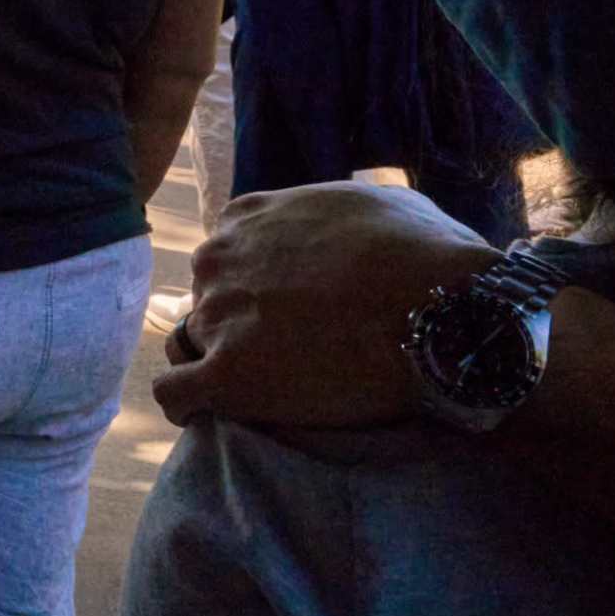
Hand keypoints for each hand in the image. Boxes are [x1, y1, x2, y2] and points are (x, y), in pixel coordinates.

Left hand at [153, 181, 495, 429]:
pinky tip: (212, 413)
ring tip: (263, 387)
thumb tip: (362, 229)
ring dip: (219, 364)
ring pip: (193, 344)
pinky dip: (188, 406)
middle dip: (239, 324)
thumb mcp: (381, 203)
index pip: (227, 256)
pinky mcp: (226, 376)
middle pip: (209, 299)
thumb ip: (345, 213)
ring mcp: (216, 316)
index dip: (255, 287)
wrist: (438, 308)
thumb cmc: (424, 254)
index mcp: (246, 217)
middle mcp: (218, 260)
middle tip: (288, 353)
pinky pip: (176, 394)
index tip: (288, 311)